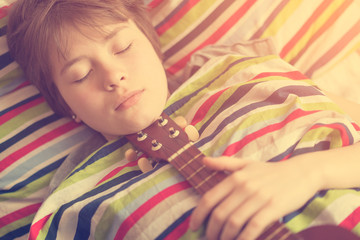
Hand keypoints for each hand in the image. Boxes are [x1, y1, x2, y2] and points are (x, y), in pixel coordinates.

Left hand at [189, 156, 320, 239]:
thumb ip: (224, 163)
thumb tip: (203, 161)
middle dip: (210, 231)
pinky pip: (253, 227)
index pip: (209, 198)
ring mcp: (259, 198)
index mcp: (235, 177)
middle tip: (208, 239)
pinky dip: (243, 238)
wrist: (302, 172)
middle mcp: (244, 186)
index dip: (198, 215)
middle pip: (219, 214)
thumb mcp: (246, 163)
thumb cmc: (271, 170)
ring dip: (225, 237)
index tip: (193, 227)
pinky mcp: (273, 208)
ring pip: (234, 222)